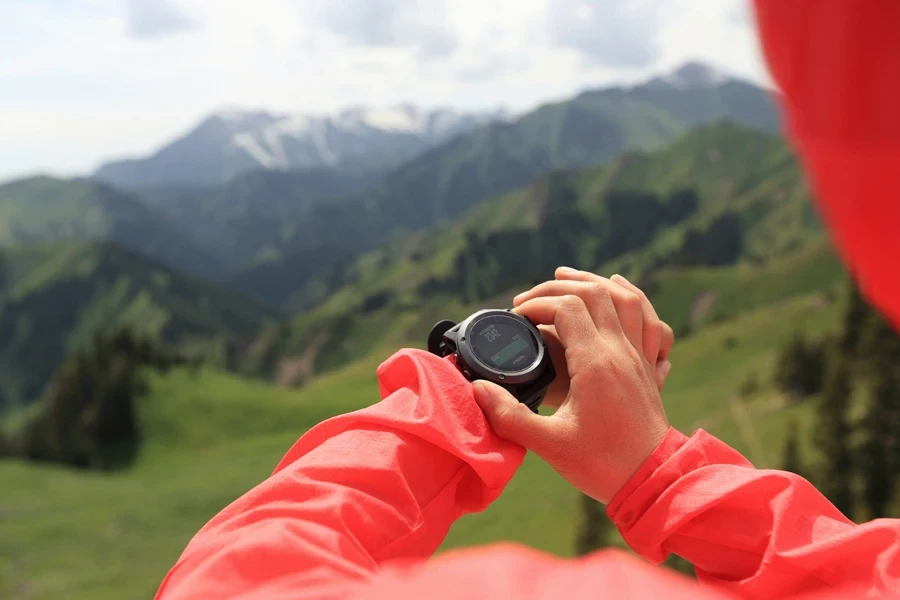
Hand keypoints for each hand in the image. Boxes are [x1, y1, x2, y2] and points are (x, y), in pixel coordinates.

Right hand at [473, 268, 671, 502]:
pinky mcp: (649, 368)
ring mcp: (640, 357)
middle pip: (594, 293)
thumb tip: (477, 390)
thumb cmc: (602, 465)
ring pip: (626, 299)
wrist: (654, 484)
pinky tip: (620, 290)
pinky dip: (633, 298)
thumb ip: (509, 416)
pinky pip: (649, 320)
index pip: (566, 308)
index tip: (516, 317)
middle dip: (558, 287)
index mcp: (596, 363)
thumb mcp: (549, 444)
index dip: (537, 304)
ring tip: (568, 277)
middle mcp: (621, 351)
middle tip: (530, 297)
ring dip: (595, 281)